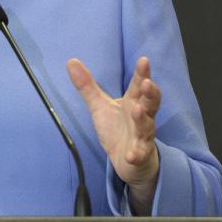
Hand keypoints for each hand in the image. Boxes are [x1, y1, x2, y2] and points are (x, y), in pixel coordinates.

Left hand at [67, 56, 159, 212]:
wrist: (129, 161)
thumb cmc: (117, 128)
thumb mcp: (99, 105)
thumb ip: (87, 86)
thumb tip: (71, 61)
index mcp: (133, 102)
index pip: (138, 86)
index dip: (142, 74)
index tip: (144, 60)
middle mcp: (142, 117)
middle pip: (150, 104)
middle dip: (150, 93)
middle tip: (147, 83)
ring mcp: (143, 136)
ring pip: (146, 127)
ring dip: (142, 119)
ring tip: (136, 110)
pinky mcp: (140, 155)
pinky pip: (139, 154)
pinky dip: (136, 154)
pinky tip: (131, 155)